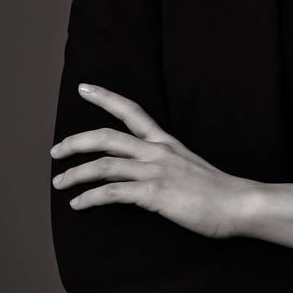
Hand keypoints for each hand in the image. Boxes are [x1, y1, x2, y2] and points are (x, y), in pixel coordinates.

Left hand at [50, 84, 251, 237]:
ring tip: (60, 183)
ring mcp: (155, 171)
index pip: (132, 110)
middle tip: (55, 152)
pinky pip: (112, 192)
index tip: (83, 88)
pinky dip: (90, 197)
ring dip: (76, 173)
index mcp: (165, 142)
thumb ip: (164, 163)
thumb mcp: (188, 166)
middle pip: (106, 137)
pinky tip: (78, 204)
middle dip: (75, 142)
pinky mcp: (154, 193)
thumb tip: (143, 171)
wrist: (237, 203)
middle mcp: (157, 151)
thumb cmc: (216, 190)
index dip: (105, 97)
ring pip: (104, 164)